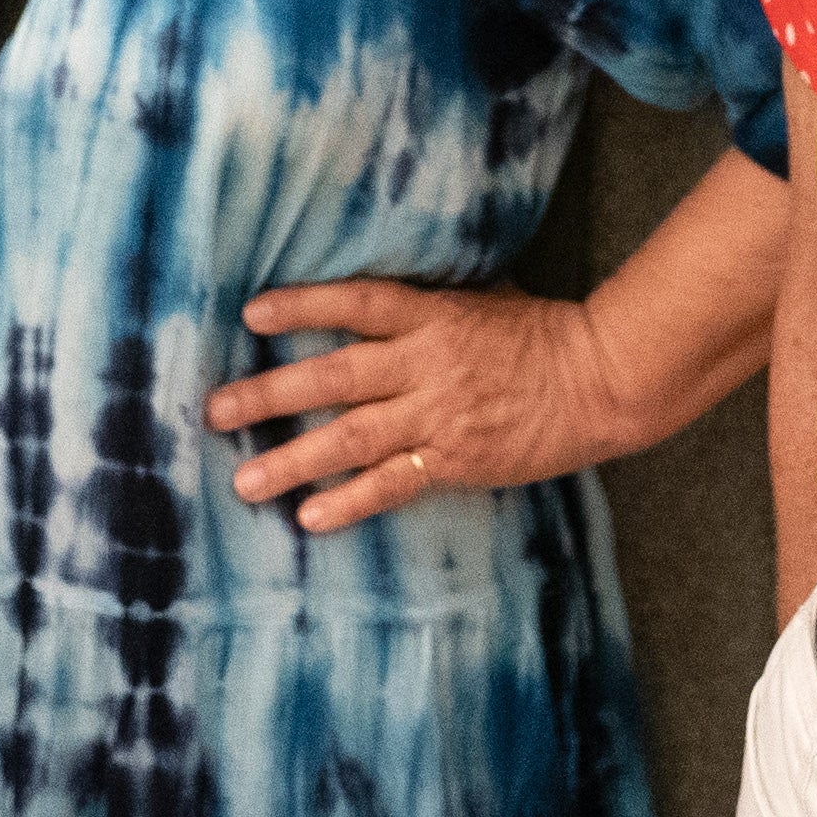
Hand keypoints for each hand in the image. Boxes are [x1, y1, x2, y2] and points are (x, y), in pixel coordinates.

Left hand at [213, 278, 627, 532]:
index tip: (251, 315)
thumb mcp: (482, 298)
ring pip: (350, 439)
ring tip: (245, 482)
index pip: (354, 304)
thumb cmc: (542, 333)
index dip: (301, 306)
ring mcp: (438, 416)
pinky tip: (310, 518)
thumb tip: (373, 301)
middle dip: (268, 394)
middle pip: (333, 377)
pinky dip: (350, 503)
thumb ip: (427, 305)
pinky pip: (393, 484)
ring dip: (293, 461)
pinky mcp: (456, 462)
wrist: (600, 381)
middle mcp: (426, 363)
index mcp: (432, 315)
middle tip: (215, 411)